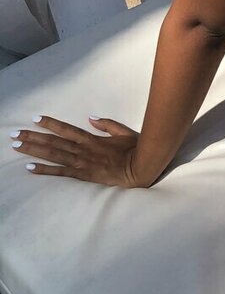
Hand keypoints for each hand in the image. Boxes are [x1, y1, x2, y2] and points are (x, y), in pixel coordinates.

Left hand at [10, 115, 142, 187]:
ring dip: (33, 151)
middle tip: (14, 134)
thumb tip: (91, 118)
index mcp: (92, 138)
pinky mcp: (83, 175)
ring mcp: (81, 163)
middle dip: (33, 137)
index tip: (35, 119)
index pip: (66, 129)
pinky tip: (30, 168)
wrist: (140, 168)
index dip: (50, 124)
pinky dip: (45, 170)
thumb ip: (107, 125)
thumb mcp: (123, 132)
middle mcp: (83, 149)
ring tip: (17, 146)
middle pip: (53, 142)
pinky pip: (60, 173)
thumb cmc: (135, 149)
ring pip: (53, 155)